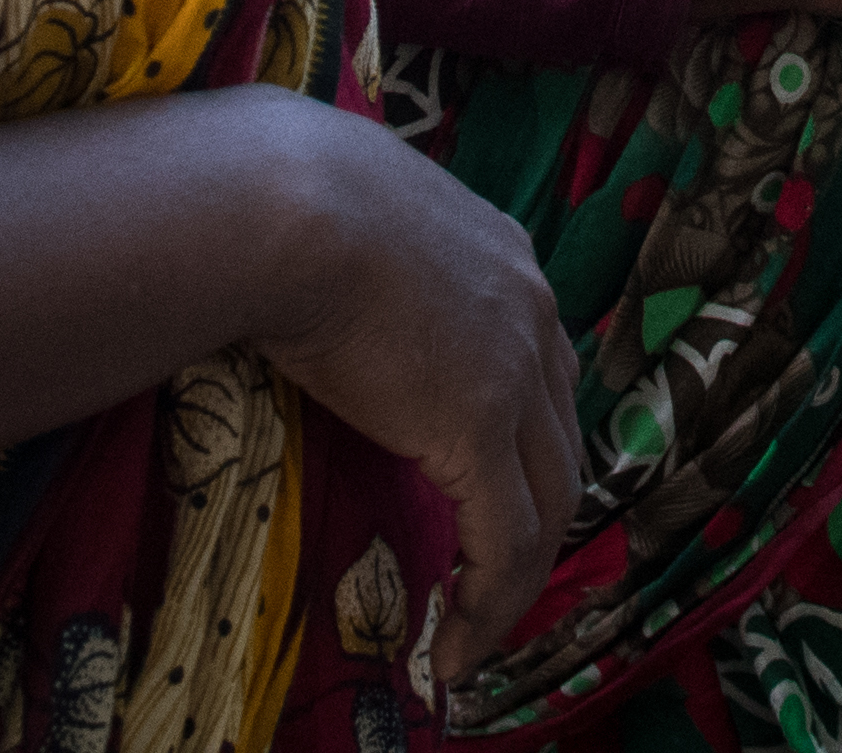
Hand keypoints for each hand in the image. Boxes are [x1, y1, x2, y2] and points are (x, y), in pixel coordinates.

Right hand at [237, 99, 588, 691]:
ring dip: (516, 580)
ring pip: (548, 503)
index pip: (539, 366)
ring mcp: (516, 372)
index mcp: (503, 256)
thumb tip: (308, 265)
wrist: (281, 202)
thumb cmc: (283, 192)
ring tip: (475, 636)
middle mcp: (531, 312)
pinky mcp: (480, 430)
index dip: (520, 438)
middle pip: (560, 439)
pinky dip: (492, 603)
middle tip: (490, 580)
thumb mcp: (353, 212)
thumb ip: (365, 253)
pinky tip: (457, 649)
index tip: (485, 492)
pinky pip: (508, 543)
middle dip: (534, 518)